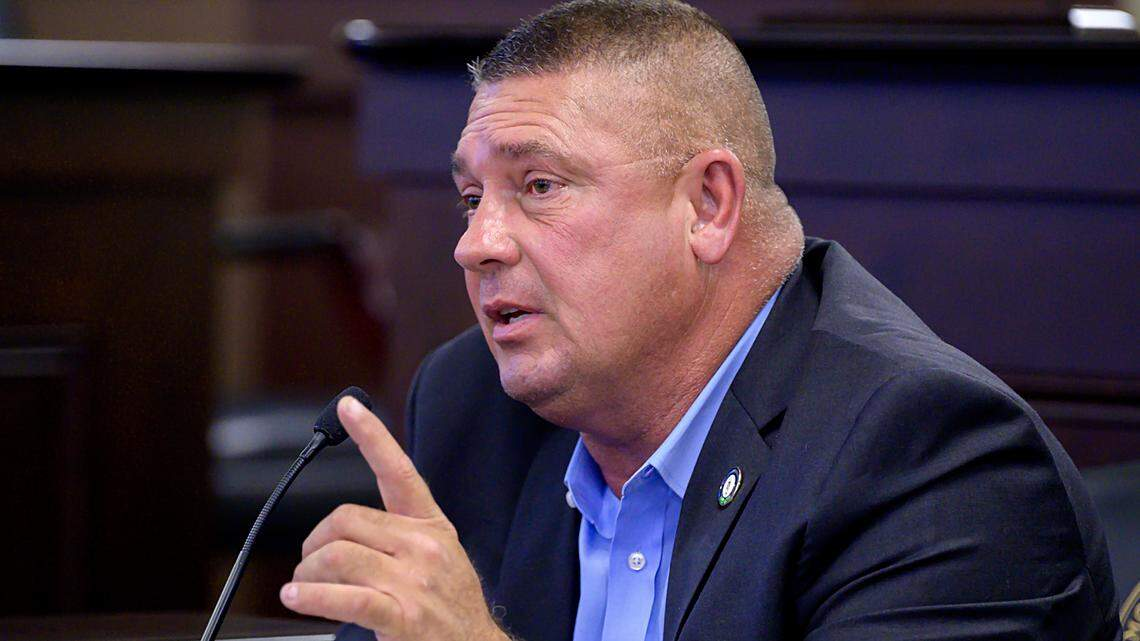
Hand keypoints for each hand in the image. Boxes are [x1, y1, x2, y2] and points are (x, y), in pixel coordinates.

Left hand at [281, 396, 508, 640]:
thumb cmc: (451, 609)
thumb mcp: (438, 558)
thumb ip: (397, 536)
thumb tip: (340, 531)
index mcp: (431, 525)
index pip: (399, 471)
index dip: (372, 435)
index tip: (348, 407)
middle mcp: (425, 546)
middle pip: (345, 520)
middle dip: (315, 542)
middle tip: (309, 564)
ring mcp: (415, 581)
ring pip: (337, 556)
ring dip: (307, 573)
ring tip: (304, 588)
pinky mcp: (403, 616)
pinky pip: (345, 596)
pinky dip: (311, 596)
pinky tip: (298, 597)